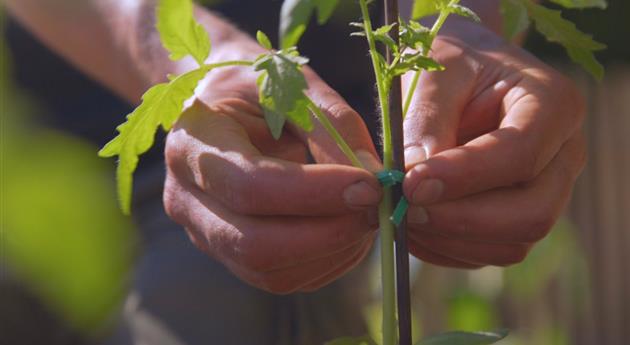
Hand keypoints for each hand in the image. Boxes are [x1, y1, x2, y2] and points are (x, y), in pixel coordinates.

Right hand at [163, 40, 382, 293]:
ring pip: (271, 271)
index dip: (315, 193)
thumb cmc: (255, 83)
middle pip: (256, 245)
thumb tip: (373, 178)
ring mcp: (204, 234)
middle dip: (328, 234)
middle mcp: (188, 199)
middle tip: (376, 206)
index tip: (370, 184)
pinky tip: (348, 229)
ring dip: (333, 251)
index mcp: (193, 145)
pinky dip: (326, 261)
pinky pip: (281, 278)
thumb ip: (333, 126)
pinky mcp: (230, 254)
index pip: (251, 186)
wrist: (219, 102)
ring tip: (366, 212)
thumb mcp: (293, 83)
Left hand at [402, 20, 586, 267]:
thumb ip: (427, 119)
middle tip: (402, 209)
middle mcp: (563, 155)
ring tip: (399, 214)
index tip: (409, 184)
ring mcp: (546, 192)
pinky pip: (488, 252)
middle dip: (461, 220)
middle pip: (531, 213)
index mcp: (554, 104)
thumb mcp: (436, 71)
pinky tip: (411, 224)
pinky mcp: (518, 216)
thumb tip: (414, 182)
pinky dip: (445, 248)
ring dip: (449, 238)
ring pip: (511, 242)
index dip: (464, 177)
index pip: (520, 154)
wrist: (461, 75)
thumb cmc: (451, 62)